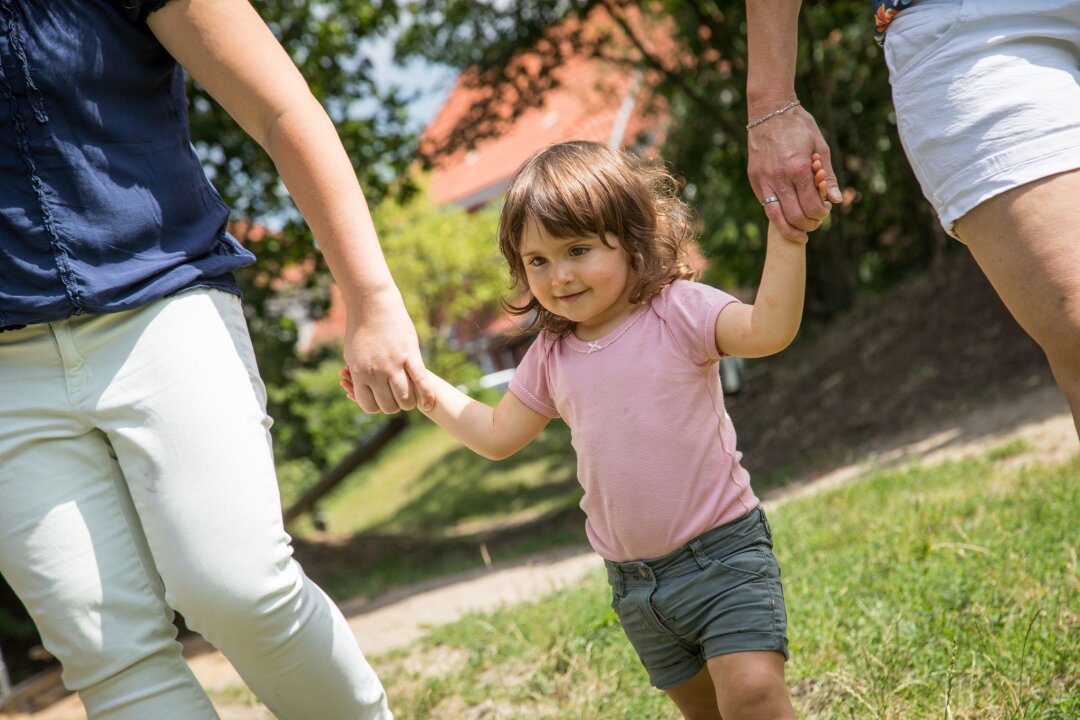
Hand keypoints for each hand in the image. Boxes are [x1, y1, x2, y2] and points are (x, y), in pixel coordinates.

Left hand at [341, 286, 434, 413]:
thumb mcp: (352, 355)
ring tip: (412, 399)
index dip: (378, 407)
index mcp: (360, 374)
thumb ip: (358, 375)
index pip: (369, 406)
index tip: (383, 401)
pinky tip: (428, 403)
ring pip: (405, 399)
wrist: (372, 304)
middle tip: (399, 399)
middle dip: (394, 406)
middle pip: (389, 406)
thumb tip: (359, 391)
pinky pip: (421, 381)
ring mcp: (394, 364)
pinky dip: (426, 396)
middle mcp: (376, 373)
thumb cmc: (361, 329)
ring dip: (409, 403)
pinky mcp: (410, 355)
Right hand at [748, 106, 840, 241]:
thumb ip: (828, 176)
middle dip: (808, 225)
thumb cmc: (799, 126)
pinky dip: (777, 215)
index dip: (822, 214)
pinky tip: (786, 216)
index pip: (812, 206)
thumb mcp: (821, 146)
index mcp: (799, 168)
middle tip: (815, 223)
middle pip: (795, 216)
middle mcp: (780, 177)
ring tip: (800, 232)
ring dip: (790, 229)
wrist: (769, 111)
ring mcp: (764, 180)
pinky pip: (766, 205)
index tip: (825, 211)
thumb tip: (836, 200)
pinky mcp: (755, 180)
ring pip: (776, 217)